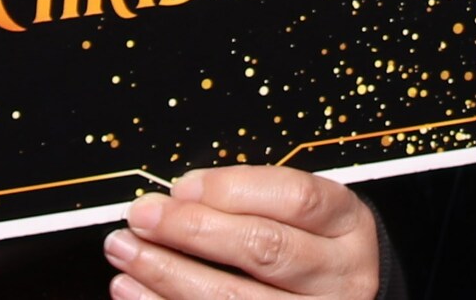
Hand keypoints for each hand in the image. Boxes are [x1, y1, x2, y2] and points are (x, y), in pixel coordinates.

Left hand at [107, 171, 380, 297]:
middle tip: (142, 217)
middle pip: (262, 248)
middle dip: (191, 230)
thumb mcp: (307, 214)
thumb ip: (254, 202)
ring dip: (168, 274)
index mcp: (346, 224)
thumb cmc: (316, 248)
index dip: (232, 189)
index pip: (294, 199)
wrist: (347, 299)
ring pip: (234, 298)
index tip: (180, 188)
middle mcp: (339, 275)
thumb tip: (179, 198)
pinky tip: (137, 291)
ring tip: (128, 254)